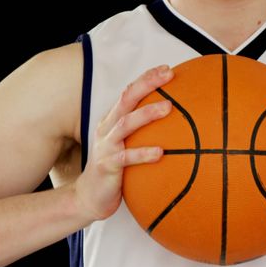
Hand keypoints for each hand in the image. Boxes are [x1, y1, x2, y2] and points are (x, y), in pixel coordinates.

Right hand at [74, 65, 172, 220]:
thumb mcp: (127, 146)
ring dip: (147, 114)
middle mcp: (107, 129)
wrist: (89, 197)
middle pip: (126, 99)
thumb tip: (176, 124)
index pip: (129, 93)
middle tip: (168, 76)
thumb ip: (142, 133)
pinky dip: (143, 153)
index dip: (146, 78)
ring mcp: (106, 147)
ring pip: (126, 124)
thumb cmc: (114, 170)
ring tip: (169, 107)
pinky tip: (161, 152)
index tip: (167, 69)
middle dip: (147, 85)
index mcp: (112, 122)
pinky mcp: (107, 166)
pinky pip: (126, 158)